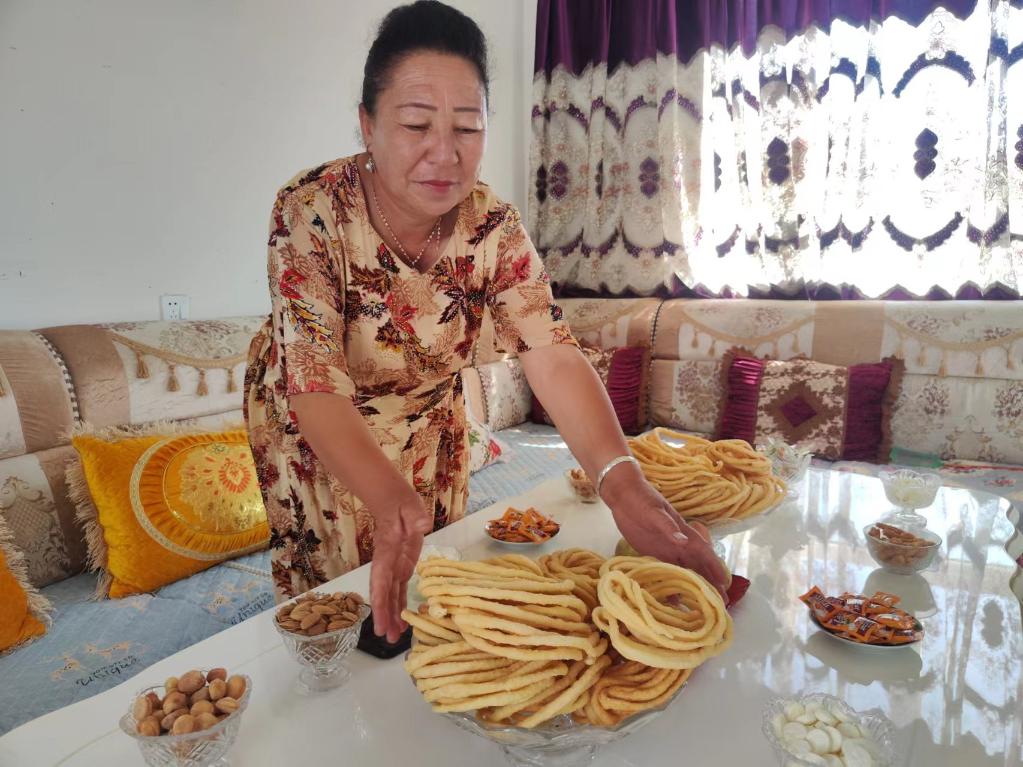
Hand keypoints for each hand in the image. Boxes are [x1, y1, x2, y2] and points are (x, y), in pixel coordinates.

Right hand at [368, 489, 432, 642]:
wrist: (395, 501)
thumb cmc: (402, 504)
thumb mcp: (411, 508)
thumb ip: (416, 517)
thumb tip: (422, 524)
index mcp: (387, 553)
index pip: (381, 582)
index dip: (380, 603)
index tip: (378, 622)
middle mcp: (387, 564)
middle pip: (383, 594)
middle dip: (383, 616)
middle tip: (387, 638)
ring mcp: (393, 567)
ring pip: (390, 596)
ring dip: (392, 616)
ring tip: (395, 638)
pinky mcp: (402, 568)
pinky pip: (399, 591)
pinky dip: (400, 607)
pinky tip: (403, 622)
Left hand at [603, 468, 729, 598]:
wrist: (623, 495)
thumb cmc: (642, 499)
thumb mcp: (654, 511)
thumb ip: (668, 526)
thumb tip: (683, 541)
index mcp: (683, 533)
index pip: (704, 553)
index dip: (715, 569)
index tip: (725, 585)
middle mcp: (678, 544)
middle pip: (699, 566)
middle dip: (711, 583)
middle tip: (721, 604)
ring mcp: (666, 550)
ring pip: (685, 571)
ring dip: (694, 587)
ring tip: (702, 608)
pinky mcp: (653, 553)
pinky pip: (666, 572)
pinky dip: (671, 585)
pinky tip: (673, 601)